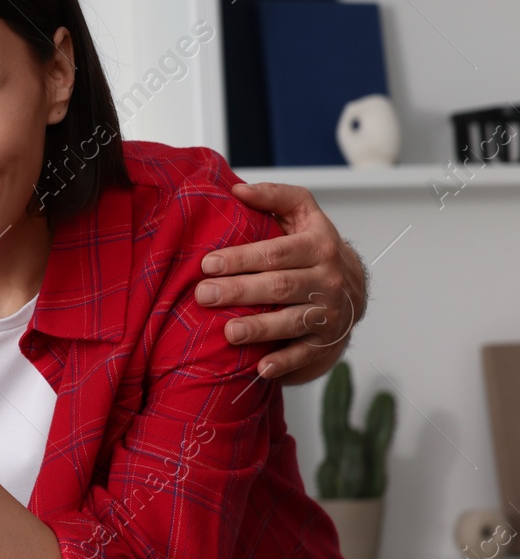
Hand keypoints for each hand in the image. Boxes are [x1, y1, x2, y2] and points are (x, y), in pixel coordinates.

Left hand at [197, 182, 367, 383]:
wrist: (354, 286)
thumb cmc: (315, 247)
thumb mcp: (303, 214)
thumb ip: (275, 197)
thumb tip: (238, 190)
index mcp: (319, 246)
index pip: (276, 253)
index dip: (241, 258)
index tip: (208, 264)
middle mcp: (329, 280)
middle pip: (279, 286)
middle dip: (239, 291)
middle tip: (204, 295)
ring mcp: (330, 313)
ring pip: (292, 321)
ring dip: (260, 328)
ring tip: (228, 331)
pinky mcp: (327, 341)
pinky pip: (305, 354)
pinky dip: (284, 363)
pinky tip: (261, 368)